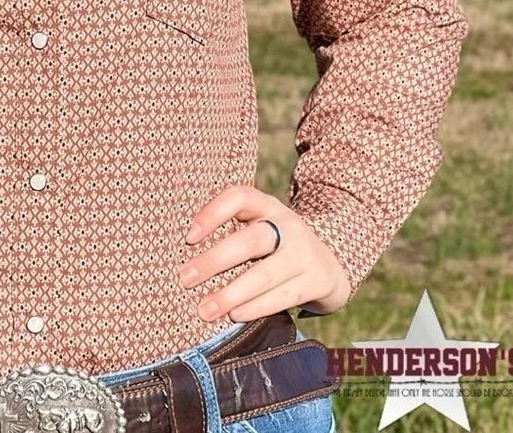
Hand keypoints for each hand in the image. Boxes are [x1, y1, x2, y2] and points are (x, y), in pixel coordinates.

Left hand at [177, 184, 350, 321]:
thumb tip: (181, 255)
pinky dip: (257, 307)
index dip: (213, 213)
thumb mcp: (260, 228)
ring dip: (232, 293)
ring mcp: (305, 253)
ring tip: (204, 308)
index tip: (188, 236)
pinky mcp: (317, 281)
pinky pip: (283, 296)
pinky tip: (235, 315)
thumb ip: (231, 233)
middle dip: (215, 261)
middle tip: (184, 278)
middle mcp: (288, 225)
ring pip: (265, 273)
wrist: (332, 264)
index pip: (240, 197)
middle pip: (250, 240)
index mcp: (267, 206)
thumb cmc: (277, 246)